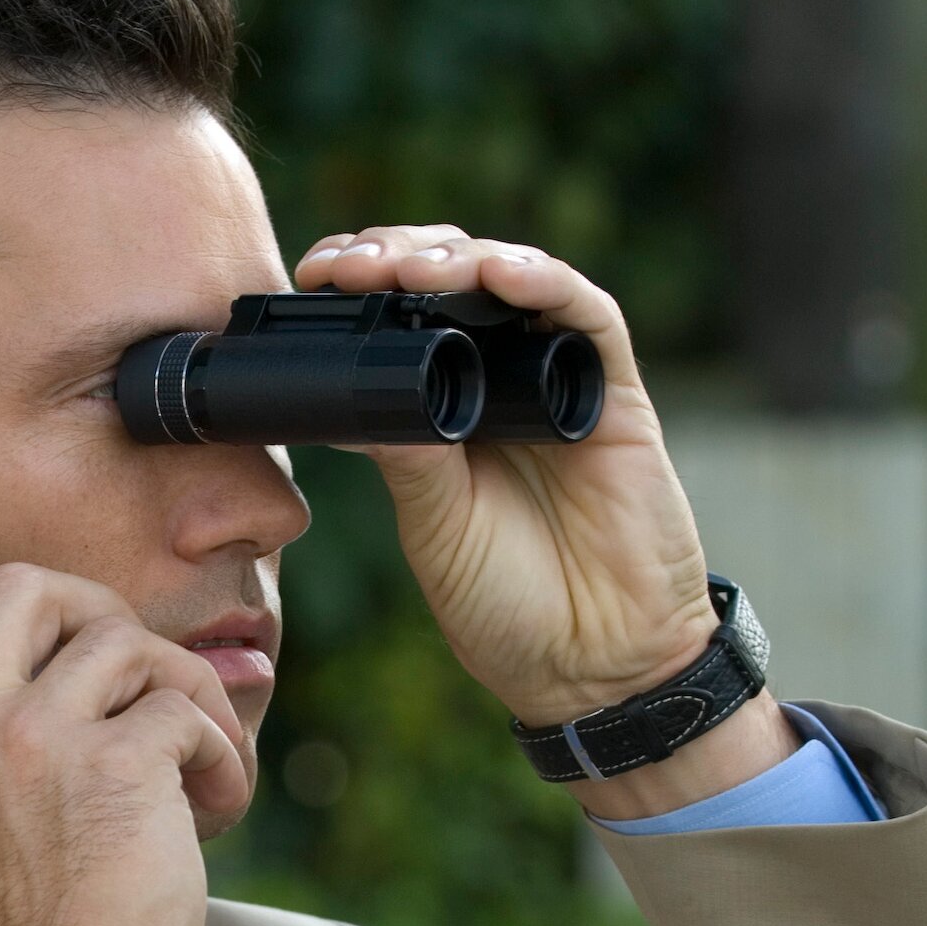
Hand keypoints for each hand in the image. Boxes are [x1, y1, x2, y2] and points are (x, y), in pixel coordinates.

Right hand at [0, 502, 250, 925]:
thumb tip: (26, 707)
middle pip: (21, 587)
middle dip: (90, 608)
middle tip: (124, 666)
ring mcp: (35, 742)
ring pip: (124, 640)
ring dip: (177, 697)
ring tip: (191, 767)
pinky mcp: (118, 762)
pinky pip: (184, 708)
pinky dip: (218, 754)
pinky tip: (215, 804)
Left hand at [292, 226, 797, 814]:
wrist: (595, 668)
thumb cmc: (509, 605)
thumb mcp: (434, 525)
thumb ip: (404, 453)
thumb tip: (346, 387)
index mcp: (444, 408)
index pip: (401, 319)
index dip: (361, 287)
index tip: (311, 275)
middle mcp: (501, 381)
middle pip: (451, 282)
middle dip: (397, 257)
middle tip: (348, 264)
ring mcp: (559, 381)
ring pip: (512, 282)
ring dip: (458, 258)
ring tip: (407, 266)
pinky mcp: (614, 395)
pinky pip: (587, 318)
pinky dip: (544, 282)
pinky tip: (500, 274)